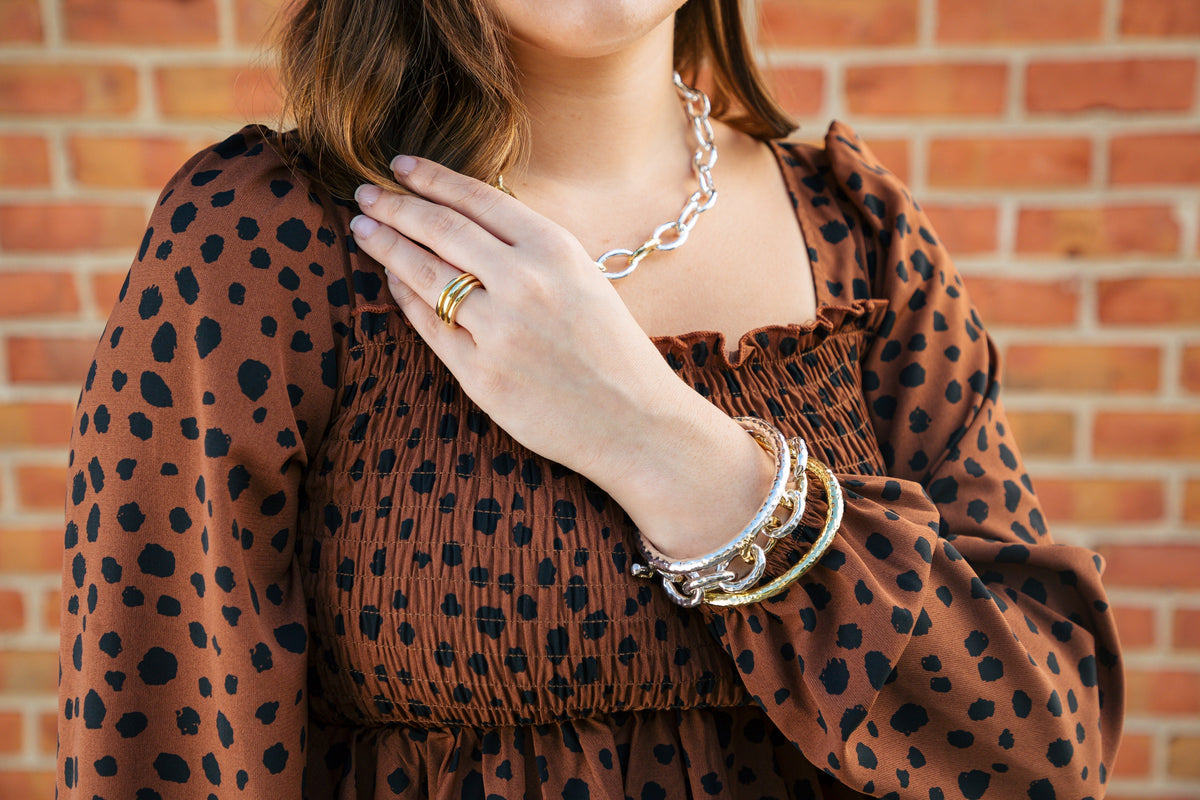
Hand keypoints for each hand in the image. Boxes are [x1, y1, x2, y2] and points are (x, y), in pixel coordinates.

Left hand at [349, 155, 773, 556]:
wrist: (636, 421)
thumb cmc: (613, 349)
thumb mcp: (584, 279)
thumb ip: (530, 250)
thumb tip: (464, 221)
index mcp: (556, 250)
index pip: (477, 199)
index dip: (432, 179)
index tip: (400, 165)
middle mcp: (524, 282)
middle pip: (441, 230)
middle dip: (396, 207)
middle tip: (365, 195)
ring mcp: (498, 330)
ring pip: (425, 275)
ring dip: (387, 248)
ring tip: (364, 231)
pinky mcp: (480, 375)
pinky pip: (429, 325)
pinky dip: (405, 298)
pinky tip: (392, 280)